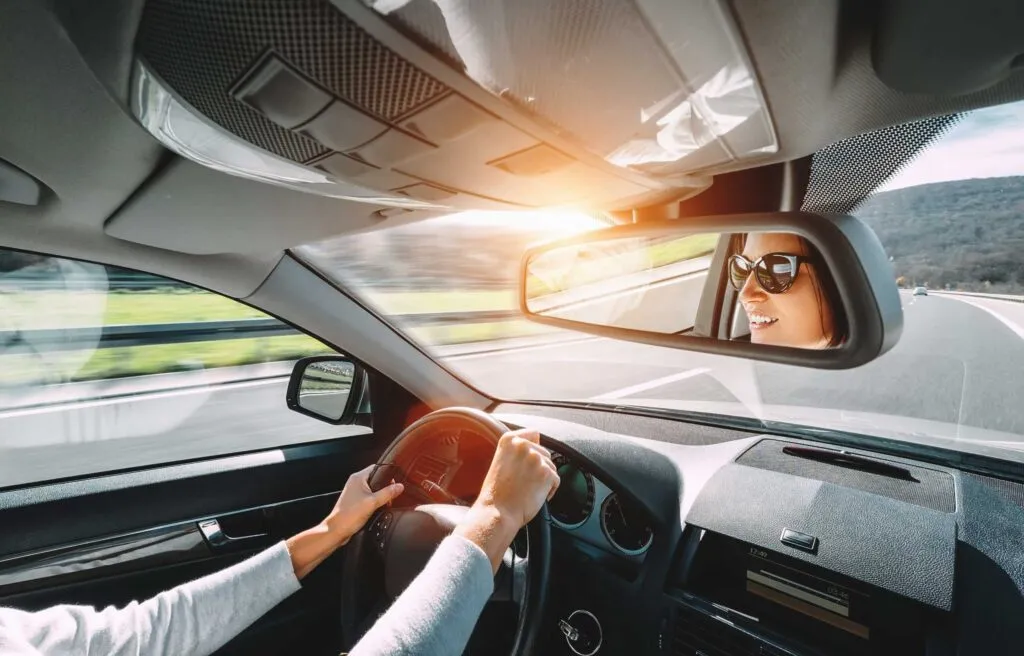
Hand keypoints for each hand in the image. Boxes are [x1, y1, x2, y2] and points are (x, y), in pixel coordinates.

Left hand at [324, 465, 404, 546]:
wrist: (337, 530)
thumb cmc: (348, 516)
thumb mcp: (373, 502)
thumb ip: (387, 493)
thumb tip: (399, 486)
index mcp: (358, 478)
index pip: (376, 467)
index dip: (388, 473)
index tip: (394, 482)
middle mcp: (355, 483)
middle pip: (376, 479)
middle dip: (385, 487)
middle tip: (389, 496)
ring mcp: (354, 492)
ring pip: (373, 489)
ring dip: (380, 496)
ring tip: (382, 504)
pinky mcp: (355, 502)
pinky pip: (369, 498)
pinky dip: (375, 502)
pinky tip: (376, 510)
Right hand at [455, 429, 559, 571]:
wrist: (497, 512)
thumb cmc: (496, 494)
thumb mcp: (500, 462)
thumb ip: (516, 452)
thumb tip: (535, 449)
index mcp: (509, 440)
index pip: (533, 434)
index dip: (534, 448)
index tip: (528, 463)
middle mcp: (523, 445)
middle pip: (544, 452)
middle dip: (539, 467)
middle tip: (526, 482)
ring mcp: (535, 458)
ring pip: (551, 466)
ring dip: (544, 479)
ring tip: (529, 491)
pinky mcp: (546, 472)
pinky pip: (556, 479)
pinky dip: (550, 490)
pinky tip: (536, 496)